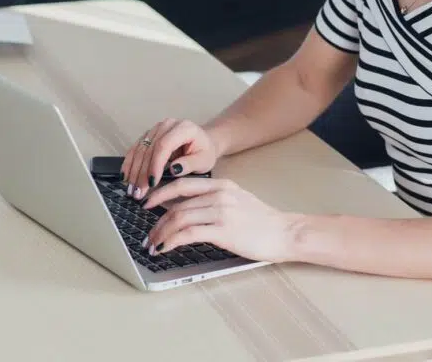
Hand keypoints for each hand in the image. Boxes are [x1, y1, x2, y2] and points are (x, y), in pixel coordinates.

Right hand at [121, 118, 218, 200]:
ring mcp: (156, 128)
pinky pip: (136, 148)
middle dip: (142, 172)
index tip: (152, 183)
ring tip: (131, 189)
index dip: (156, 164)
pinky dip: (129, 163)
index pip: (164, 145)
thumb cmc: (204, 152)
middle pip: (149, 148)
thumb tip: (174, 170)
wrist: (203, 141)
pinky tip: (125, 177)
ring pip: (140, 149)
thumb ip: (190, 164)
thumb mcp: (204, 161)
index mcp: (183, 128)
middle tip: (138, 192)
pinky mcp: (149, 135)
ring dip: (133, 170)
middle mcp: (167, 125)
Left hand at [141, 177, 298, 263]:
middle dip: (156, 218)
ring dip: (161, 233)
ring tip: (153, 244)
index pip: (183, 184)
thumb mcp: (236, 200)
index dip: (161, 192)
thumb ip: (212, 199)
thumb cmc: (262, 221)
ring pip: (179, 218)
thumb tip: (183, 207)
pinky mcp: (223, 230)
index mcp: (221, 185)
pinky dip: (171, 241)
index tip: (148, 202)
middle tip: (147, 231)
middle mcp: (219, 194)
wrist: (285, 233)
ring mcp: (221, 211)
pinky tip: (165, 248)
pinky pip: (188, 234)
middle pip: (177, 204)